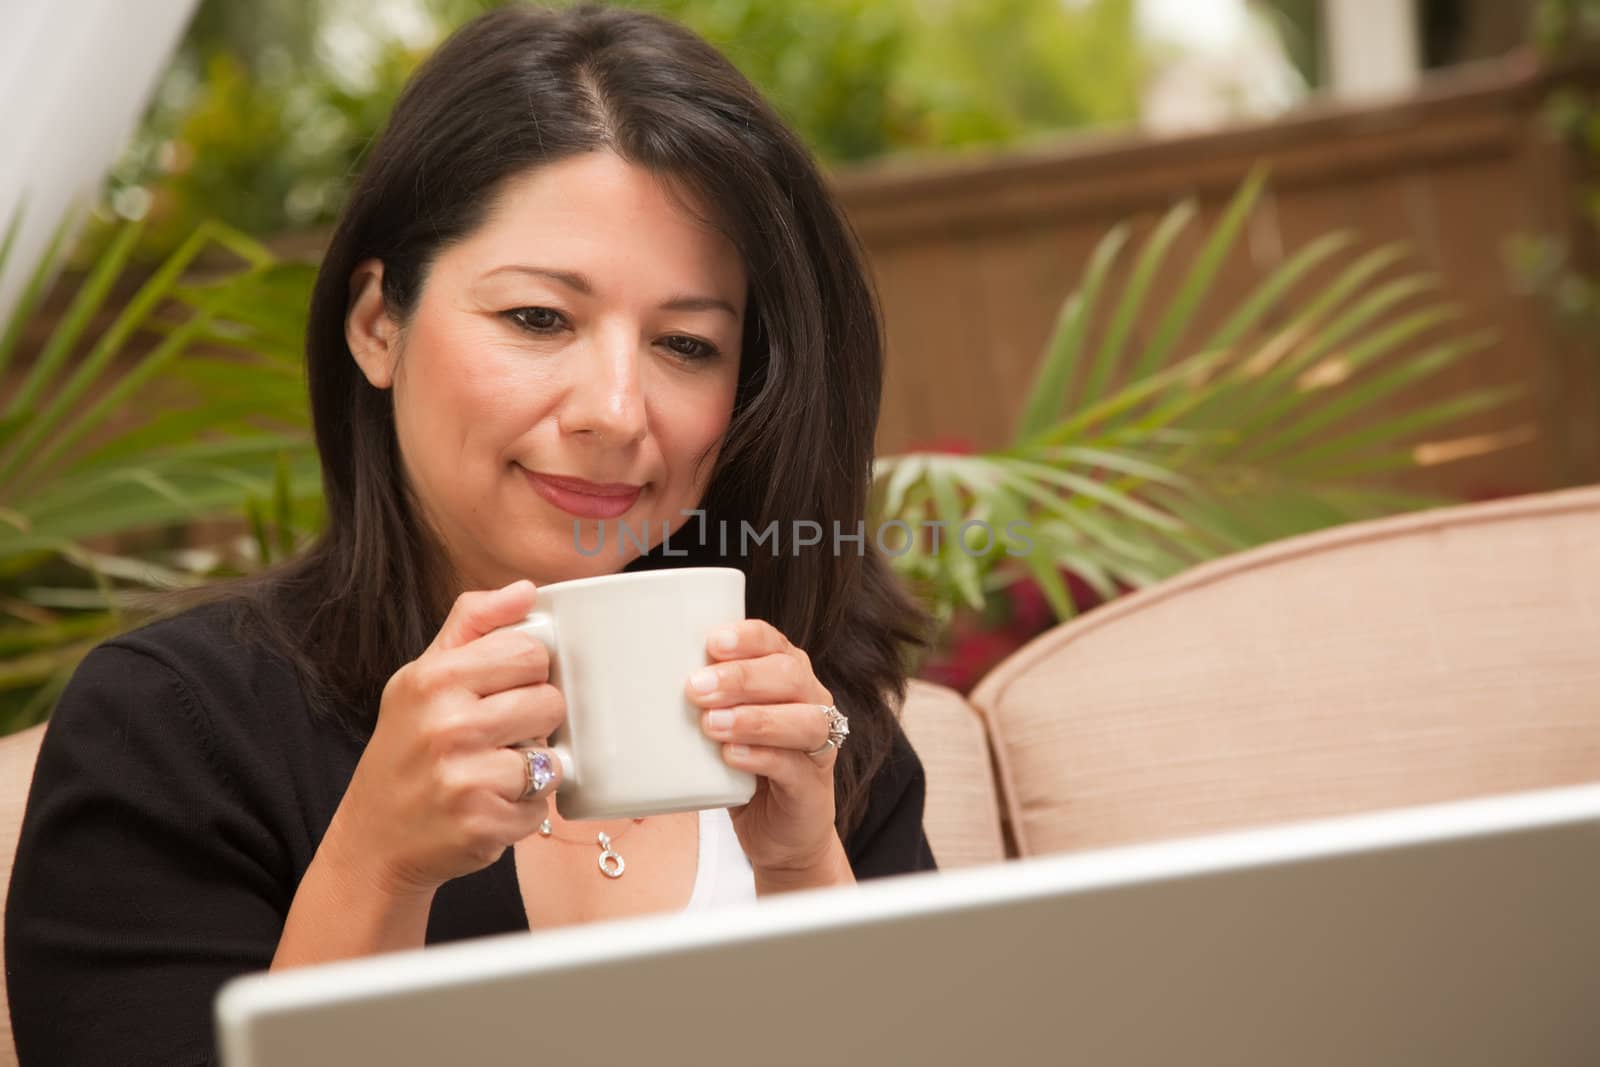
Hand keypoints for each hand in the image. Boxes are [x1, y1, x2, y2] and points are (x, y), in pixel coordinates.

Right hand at [327, 580, 565, 899]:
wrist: (372, 844)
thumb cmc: (405, 751)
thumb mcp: (423, 677)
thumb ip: (473, 625)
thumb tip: (525, 590)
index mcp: (434, 678)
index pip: (530, 652)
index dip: (529, 673)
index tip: (505, 691)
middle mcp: (447, 725)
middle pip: (550, 701)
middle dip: (535, 721)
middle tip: (498, 737)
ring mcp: (464, 778)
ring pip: (551, 756)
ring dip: (531, 770)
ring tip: (490, 774)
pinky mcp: (482, 824)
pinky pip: (540, 806)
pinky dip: (522, 811)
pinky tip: (486, 807)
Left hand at [687, 620, 850, 883]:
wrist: (777, 831)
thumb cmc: (740, 766)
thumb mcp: (716, 724)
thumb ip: (693, 701)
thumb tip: (624, 681)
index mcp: (784, 674)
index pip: (772, 641)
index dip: (746, 637)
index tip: (711, 643)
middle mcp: (810, 701)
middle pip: (789, 674)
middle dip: (741, 678)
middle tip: (695, 689)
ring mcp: (818, 744)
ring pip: (803, 718)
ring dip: (755, 718)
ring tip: (711, 725)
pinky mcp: (812, 786)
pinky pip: (795, 764)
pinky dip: (762, 757)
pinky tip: (731, 757)